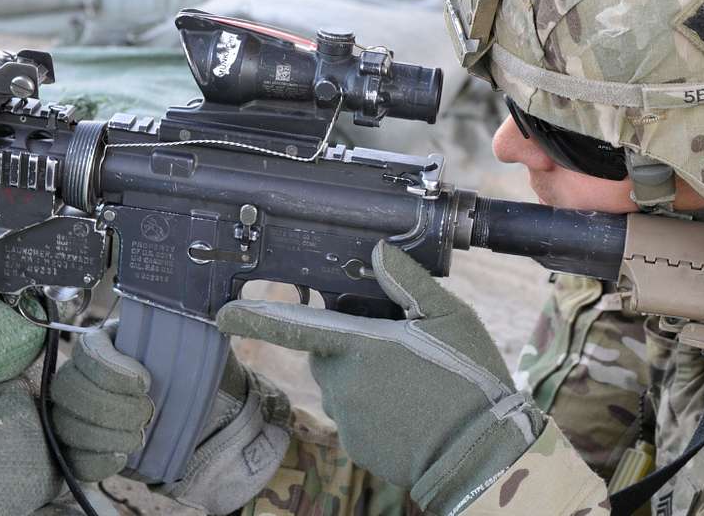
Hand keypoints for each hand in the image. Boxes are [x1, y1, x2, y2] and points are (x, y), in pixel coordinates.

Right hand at [50, 322, 289, 513]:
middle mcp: (91, 375)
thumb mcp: (209, 353)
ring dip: (104, 434)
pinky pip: (72, 457)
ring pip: (67, 423)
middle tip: (146, 415)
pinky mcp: (87, 448)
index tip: (146, 382)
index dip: (109, 368)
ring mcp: (84, 413)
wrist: (215, 428)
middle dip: (107, 405)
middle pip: (68, 388)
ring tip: (140, 438)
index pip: (89, 349)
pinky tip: (123, 457)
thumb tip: (216, 315)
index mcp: (116, 344)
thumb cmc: (209, 384)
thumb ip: (203, 333)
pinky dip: (96, 460)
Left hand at [217, 241, 544, 514]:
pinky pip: (354, 417)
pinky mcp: (356, 446)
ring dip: (363, 378)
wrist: (479, 453)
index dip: (255, 318)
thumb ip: (408, 282)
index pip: (295, 326)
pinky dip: (373, 410)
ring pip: (341, 385)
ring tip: (411, 382)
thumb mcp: (449, 317)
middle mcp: (343, 382)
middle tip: (396, 349)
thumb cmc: (467, 377)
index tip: (224, 313)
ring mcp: (347, 418)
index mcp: (360, 344)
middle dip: (349, 346)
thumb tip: (379, 251)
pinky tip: (408, 410)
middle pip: (328, 353)